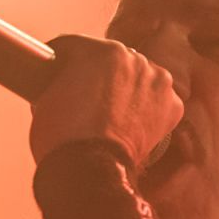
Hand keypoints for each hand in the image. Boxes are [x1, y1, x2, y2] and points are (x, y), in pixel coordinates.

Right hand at [27, 34, 182, 171]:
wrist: (90, 170)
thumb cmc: (63, 136)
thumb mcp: (45, 98)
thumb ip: (60, 80)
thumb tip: (64, 86)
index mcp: (102, 49)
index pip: (79, 47)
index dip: (65, 61)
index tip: (60, 72)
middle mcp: (135, 58)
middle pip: (112, 62)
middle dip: (100, 76)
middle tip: (86, 98)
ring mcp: (157, 82)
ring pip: (138, 80)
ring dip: (127, 91)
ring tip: (111, 115)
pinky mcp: (173, 107)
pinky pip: (157, 102)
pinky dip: (147, 112)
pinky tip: (131, 126)